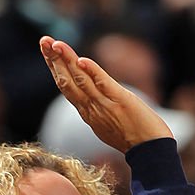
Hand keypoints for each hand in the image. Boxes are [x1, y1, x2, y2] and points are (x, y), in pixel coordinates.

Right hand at [40, 36, 171, 152]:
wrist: (151, 154)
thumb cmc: (135, 141)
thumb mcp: (109, 126)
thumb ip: (98, 112)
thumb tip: (92, 103)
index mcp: (87, 113)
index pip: (66, 86)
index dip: (54, 67)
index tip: (47, 50)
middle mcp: (91, 109)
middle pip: (67, 81)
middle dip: (53, 60)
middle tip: (43, 40)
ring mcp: (104, 105)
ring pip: (80, 80)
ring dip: (67, 60)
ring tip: (55, 44)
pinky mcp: (121, 101)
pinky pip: (103, 84)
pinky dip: (91, 72)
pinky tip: (81, 60)